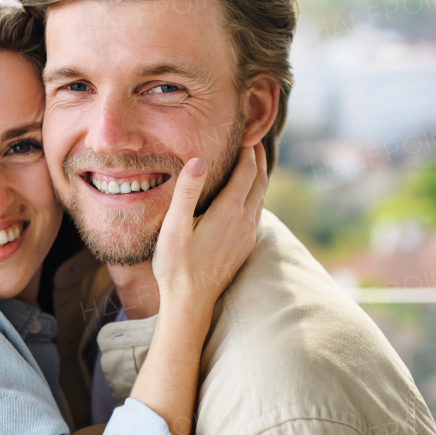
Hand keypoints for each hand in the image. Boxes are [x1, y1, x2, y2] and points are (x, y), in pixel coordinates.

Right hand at [152, 143, 267, 310]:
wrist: (190, 303)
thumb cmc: (176, 265)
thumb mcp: (174, 227)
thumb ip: (187, 192)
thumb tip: (199, 159)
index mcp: (228, 212)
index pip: (246, 171)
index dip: (247, 149)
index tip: (244, 131)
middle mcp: (244, 221)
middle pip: (260, 181)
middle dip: (257, 157)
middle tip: (252, 137)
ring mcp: (247, 235)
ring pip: (261, 197)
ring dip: (259, 175)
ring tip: (253, 159)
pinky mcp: (244, 246)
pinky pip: (256, 212)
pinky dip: (255, 194)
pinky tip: (246, 195)